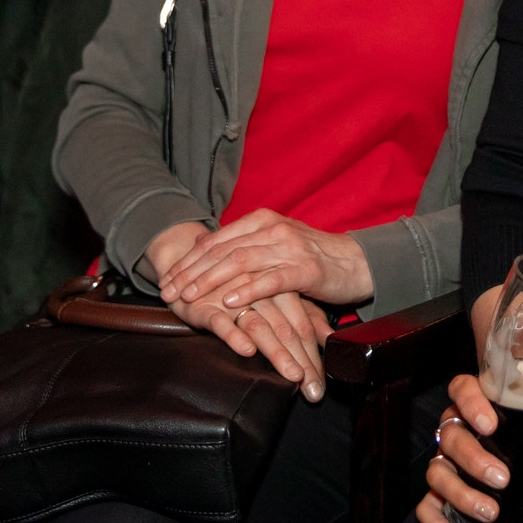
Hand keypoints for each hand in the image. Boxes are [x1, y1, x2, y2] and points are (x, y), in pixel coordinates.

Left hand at [158, 208, 375, 310]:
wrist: (356, 263)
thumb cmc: (312, 258)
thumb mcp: (275, 245)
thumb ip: (245, 245)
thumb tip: (206, 250)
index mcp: (262, 221)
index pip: (216, 240)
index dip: (188, 260)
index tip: (166, 279)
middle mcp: (272, 229)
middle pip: (222, 251)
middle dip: (190, 273)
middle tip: (168, 292)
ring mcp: (289, 248)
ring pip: (240, 262)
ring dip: (210, 281)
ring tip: (189, 297)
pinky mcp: (305, 269)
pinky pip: (271, 279)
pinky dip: (247, 290)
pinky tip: (229, 302)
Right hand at [164, 285, 333, 402]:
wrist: (192, 262)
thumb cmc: (238, 284)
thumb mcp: (276, 297)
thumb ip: (305, 315)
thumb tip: (332, 338)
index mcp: (279, 288)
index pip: (302, 327)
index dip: (314, 356)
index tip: (322, 384)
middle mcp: (259, 293)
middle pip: (286, 330)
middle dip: (302, 362)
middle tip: (314, 391)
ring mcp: (233, 299)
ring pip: (260, 327)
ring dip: (278, 354)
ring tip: (293, 376)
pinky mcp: (205, 306)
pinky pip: (221, 322)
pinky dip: (235, 335)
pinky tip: (247, 350)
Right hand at [415, 372, 522, 522]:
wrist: (522, 477)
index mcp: (481, 407)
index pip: (462, 389)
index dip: (471, 403)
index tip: (490, 424)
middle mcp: (457, 431)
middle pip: (450, 435)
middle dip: (474, 458)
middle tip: (502, 479)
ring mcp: (446, 463)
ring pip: (436, 472)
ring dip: (460, 493)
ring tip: (490, 512)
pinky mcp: (440, 495)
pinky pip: (425, 506)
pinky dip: (436, 521)